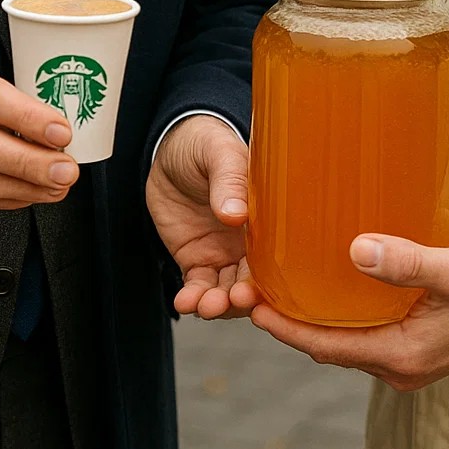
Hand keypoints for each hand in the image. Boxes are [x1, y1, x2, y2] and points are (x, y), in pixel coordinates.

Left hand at [145, 115, 253, 319]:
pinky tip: (185, 302)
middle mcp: (250, 243)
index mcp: (268, 220)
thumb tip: (236, 213)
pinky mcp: (197, 260)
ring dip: (218, 305)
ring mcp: (223, 254)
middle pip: (254, 284)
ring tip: (204, 305)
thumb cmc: (206, 143)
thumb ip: (230, 180)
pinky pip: (198, 287)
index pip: (277, 259)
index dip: (269, 281)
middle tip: (231, 301)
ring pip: (227, 292)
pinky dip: (192, 299)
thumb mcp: (220, 153)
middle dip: (243, 299)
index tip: (257, 291)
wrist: (171, 147)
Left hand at [230, 237, 448, 389]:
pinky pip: (364, 336)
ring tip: (280, 287)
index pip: (327, 347)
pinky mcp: (415, 347)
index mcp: (404, 354)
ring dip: (312, 321)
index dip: (285, 328)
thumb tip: (357, 250)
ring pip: (345, 343)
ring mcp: (408, 360)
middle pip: (328, 348)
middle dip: (290, 323)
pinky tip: (328, 288)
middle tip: (253, 290)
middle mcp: (400, 366)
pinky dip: (339, 317)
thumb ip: (407, 262)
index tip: (252, 304)